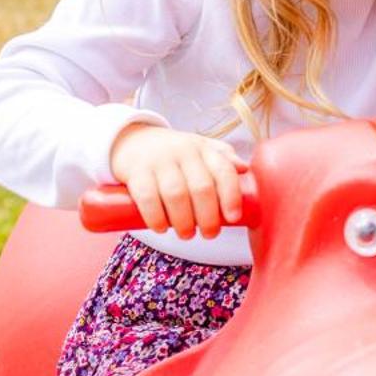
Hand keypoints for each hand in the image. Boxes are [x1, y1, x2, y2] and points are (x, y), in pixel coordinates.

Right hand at [107, 123, 245, 238]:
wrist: (131, 141)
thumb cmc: (174, 153)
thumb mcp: (200, 149)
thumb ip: (222, 159)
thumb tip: (245, 169)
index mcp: (203, 149)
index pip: (223, 171)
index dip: (231, 196)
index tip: (233, 218)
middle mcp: (183, 152)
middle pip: (201, 188)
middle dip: (208, 217)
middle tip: (209, 234)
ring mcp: (158, 161)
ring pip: (176, 195)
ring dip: (183, 221)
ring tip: (186, 234)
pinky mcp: (135, 171)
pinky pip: (147, 197)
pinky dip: (156, 217)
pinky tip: (161, 228)